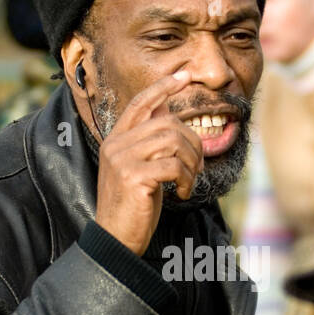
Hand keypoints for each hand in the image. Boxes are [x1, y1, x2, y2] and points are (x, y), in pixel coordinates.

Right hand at [94, 70, 202, 255]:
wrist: (115, 239)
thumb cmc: (133, 207)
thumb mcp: (141, 170)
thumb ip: (151, 145)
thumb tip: (170, 115)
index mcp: (116, 140)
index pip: (140, 103)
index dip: (162, 87)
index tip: (184, 75)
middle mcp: (116, 144)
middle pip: (167, 124)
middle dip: (192, 143)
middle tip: (198, 167)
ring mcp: (122, 159)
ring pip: (173, 141)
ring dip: (191, 163)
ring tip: (188, 182)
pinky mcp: (133, 177)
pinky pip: (174, 166)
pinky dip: (186, 179)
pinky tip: (181, 194)